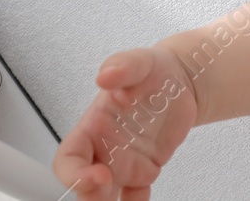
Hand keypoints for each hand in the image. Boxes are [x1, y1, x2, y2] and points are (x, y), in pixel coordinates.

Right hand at [53, 46, 200, 199]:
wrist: (180, 81)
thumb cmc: (153, 71)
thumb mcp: (140, 62)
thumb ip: (123, 65)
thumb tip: (106, 74)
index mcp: (93, 127)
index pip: (69, 158)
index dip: (74, 173)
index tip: (96, 176)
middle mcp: (103, 150)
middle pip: (84, 185)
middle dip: (90, 197)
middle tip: (106, 195)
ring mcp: (123, 163)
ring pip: (106, 197)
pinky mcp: (144, 170)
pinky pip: (135, 196)